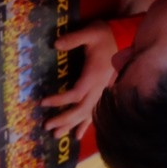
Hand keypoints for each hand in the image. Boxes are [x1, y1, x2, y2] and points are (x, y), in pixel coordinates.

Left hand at [40, 21, 117, 138]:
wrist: (124, 37)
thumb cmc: (105, 35)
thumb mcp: (90, 32)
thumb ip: (73, 38)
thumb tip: (56, 44)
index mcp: (94, 75)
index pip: (76, 94)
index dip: (60, 100)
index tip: (43, 102)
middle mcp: (99, 87)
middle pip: (82, 109)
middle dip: (64, 119)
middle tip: (47, 126)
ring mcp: (103, 91)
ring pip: (88, 113)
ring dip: (72, 125)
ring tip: (56, 135)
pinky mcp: (103, 91)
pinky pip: (95, 112)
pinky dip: (86, 125)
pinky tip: (77, 135)